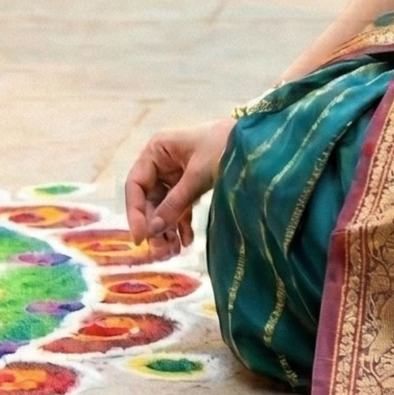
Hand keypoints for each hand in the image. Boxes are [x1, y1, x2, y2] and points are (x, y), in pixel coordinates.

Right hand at [125, 118, 231, 245]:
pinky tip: (186, 242)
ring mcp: (176, 173)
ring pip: (163, 206)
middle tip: (160, 252)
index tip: (140, 238)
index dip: (135, 212)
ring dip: (167, 229)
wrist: (258, 142)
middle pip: (149, 199)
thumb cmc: (225, 147)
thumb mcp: (198, 175)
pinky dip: (182, 224)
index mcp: (157, 150)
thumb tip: (153, 230)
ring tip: (173, 252)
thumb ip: (174, 202)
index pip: (136, 185)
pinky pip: (180, 207)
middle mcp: (162, 162)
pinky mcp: (191, 184)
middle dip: (154, 226)